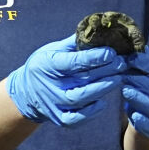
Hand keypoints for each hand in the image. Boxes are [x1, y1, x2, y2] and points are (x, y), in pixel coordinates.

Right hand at [6, 35, 126, 126]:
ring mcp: (52, 104)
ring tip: (119, 78)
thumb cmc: (46, 65)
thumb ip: (75, 43)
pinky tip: (103, 102)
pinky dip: (91, 112)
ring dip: (102, 89)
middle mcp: (49, 86)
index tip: (112, 52)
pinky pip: (76, 119)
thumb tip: (100, 30)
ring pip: (80, 99)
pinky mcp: (58, 118)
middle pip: (81, 80)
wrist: (26, 92)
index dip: (94, 57)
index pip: (73, 62)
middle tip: (122, 63)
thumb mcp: (54, 49)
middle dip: (105, 71)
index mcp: (47, 65)